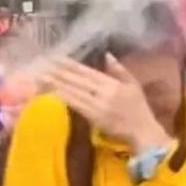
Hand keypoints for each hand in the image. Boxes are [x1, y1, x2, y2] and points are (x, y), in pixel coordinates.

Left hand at [44, 56, 172, 151]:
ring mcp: (98, 105)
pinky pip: (77, 106)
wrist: (143, 130)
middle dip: (59, 73)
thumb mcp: (134, 84)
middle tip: (42, 65)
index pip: (87, 72)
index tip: (56, 58)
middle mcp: (104, 92)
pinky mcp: (95, 118)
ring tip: (42, 78)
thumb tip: (107, 54)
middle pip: (77, 80)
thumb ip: (120, 69)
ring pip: (74, 92)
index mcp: (112, 83)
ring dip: (57, 85)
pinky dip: (65, 99)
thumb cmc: (139, 108)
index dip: (71, 65)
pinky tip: (53, 94)